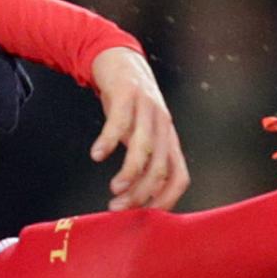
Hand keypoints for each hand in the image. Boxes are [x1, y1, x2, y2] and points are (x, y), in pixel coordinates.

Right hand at [91, 47, 189, 208]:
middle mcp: (163, 126)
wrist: (119, 61)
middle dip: (141, 193)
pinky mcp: (127, 94)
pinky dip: (109, 141)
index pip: (179, 177)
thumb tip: (132, 199)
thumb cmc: (128, 106)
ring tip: (113, 189)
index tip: (143, 216)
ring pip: (144, 148)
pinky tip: (97, 155)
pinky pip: (119, 122)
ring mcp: (147, 109)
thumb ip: (140, 162)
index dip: (165, 200)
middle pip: (161, 168)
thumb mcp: (139, 135)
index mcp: (169, 139)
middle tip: (118, 207)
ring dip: (130, 173)